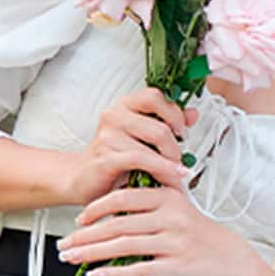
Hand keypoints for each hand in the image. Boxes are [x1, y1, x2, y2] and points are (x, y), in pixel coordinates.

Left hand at [58, 182, 255, 275]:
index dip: (97, 208)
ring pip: (123, 246)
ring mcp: (173, 243)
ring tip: (72, 258)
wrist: (230, 256)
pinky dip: (113, 273)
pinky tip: (95, 275)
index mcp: (168, 198)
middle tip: (64, 243)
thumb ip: (149, 201)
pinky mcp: (174, 266)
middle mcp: (171, 218)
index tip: (79, 219)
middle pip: (118, 224)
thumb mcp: (179, 206)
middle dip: (85, 235)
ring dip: (92, 253)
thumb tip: (109, 205)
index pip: (124, 198)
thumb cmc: (198, 232)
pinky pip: (137, 270)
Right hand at [63, 89, 195, 203]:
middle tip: (179, 159)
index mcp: (125, 106)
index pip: (155, 96)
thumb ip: (168, 123)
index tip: (182, 131)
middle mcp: (114, 115)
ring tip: (176, 172)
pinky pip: (142, 159)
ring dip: (171, 161)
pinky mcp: (105, 156)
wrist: (82, 179)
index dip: (174, 113)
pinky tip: (171, 176)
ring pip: (153, 142)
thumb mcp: (143, 138)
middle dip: (175, 145)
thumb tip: (193, 113)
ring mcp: (108, 135)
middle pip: (159, 124)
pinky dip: (162, 169)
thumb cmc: (114, 157)